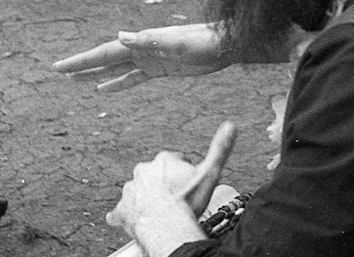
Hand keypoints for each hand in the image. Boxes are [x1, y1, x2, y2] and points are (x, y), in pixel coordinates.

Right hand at [52, 22, 230, 91]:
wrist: (224, 44)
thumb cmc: (203, 42)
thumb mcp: (177, 43)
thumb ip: (149, 40)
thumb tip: (120, 36)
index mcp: (141, 43)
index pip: (105, 52)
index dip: (82, 60)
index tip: (61, 67)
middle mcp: (141, 49)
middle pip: (105, 60)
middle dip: (83, 66)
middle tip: (59, 73)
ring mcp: (150, 59)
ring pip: (116, 70)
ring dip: (96, 75)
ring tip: (76, 82)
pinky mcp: (160, 69)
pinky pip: (133, 78)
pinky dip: (117, 84)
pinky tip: (105, 90)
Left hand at [107, 122, 237, 255]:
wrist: (165, 226)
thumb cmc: (186, 202)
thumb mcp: (209, 174)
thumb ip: (220, 150)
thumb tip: (230, 126)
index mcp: (163, 160)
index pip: (175, 162)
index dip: (184, 173)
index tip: (188, 184)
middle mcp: (143, 171)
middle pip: (156, 176)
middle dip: (164, 184)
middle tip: (176, 199)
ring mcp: (131, 190)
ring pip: (139, 191)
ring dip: (147, 198)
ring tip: (159, 211)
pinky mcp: (123, 209)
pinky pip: (123, 211)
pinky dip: (127, 214)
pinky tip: (130, 219)